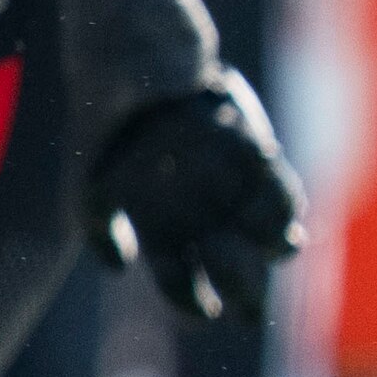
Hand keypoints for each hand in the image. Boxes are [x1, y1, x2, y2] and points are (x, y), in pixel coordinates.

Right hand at [83, 72, 304, 323]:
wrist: (133, 65)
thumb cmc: (107, 125)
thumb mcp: (89, 182)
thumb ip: (99, 228)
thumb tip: (119, 268)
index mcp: (158, 227)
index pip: (179, 279)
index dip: (194, 301)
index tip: (209, 311)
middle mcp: (198, 215)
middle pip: (229, 267)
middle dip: (246, 291)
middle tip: (254, 306)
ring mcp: (228, 188)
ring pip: (262, 235)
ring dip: (275, 247)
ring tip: (280, 249)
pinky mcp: (253, 156)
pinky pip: (279, 191)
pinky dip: (285, 205)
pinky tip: (286, 217)